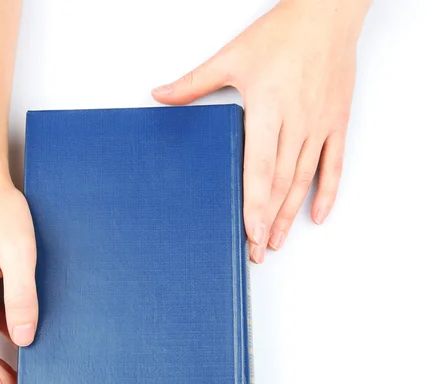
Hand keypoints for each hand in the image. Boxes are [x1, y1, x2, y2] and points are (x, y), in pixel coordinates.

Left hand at [152, 0, 369, 262]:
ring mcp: (319, 125)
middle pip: (280, 182)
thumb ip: (194, 83)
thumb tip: (159, 96)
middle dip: (267, 220)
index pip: (260, 167)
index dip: (255, 202)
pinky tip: (317, 215)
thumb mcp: (232, 57)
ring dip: (289, 214)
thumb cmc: (281, 34)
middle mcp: (296, 122)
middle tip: (255, 250)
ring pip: (303, 179)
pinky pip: (334, 165)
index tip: (249, 231)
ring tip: (276, 241)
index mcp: (269, 108)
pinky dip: (327, 192)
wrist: (328, 13)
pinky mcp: (336, 122)